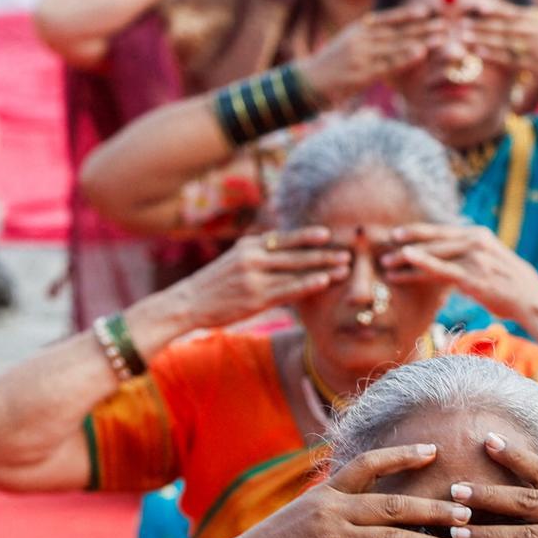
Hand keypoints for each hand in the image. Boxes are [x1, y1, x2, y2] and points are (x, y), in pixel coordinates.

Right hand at [171, 228, 350, 328]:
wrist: (189, 302)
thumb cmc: (216, 285)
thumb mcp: (235, 261)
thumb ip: (259, 254)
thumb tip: (282, 251)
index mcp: (249, 246)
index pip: (284, 239)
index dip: (307, 236)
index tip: (328, 234)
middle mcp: (253, 256)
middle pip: (295, 252)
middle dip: (323, 252)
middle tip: (348, 250)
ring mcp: (255, 277)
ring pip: (295, 269)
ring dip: (322, 267)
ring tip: (344, 267)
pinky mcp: (255, 297)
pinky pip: (287, 289)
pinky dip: (307, 284)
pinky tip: (324, 281)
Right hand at [230, 443, 473, 537]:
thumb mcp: (301, 516)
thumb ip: (335, 510)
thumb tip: (364, 507)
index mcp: (326, 494)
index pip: (369, 464)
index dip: (402, 455)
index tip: (433, 451)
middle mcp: (334, 513)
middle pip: (394, 505)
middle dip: (434, 508)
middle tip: (466, 511)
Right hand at [303, 7, 433, 104]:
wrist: (309, 81)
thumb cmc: (332, 66)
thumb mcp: (349, 45)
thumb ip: (368, 38)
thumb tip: (387, 35)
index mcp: (360, 29)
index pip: (388, 19)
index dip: (408, 14)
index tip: (428, 10)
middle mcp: (362, 38)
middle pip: (398, 31)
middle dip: (423, 27)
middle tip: (446, 23)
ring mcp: (362, 55)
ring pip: (397, 45)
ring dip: (421, 40)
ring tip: (442, 37)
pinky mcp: (362, 73)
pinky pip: (388, 64)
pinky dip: (405, 58)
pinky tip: (420, 54)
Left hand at [382, 223, 537, 325]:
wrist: (533, 300)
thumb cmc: (515, 287)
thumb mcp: (494, 263)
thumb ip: (475, 257)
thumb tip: (457, 264)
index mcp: (480, 235)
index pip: (443, 230)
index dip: (419, 231)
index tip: (399, 234)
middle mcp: (476, 241)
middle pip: (434, 239)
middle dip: (406, 243)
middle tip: (384, 248)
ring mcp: (474, 257)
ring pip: (433, 253)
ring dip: (406, 258)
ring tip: (385, 265)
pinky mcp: (473, 276)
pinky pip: (442, 268)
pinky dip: (422, 262)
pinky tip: (406, 259)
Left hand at [465, 5, 537, 95]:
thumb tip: (527, 22)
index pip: (514, 12)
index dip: (494, 9)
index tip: (476, 6)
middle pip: (505, 24)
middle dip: (482, 23)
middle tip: (461, 21)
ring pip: (506, 39)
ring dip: (483, 37)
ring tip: (464, 36)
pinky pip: (512, 59)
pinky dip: (495, 55)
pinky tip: (480, 53)